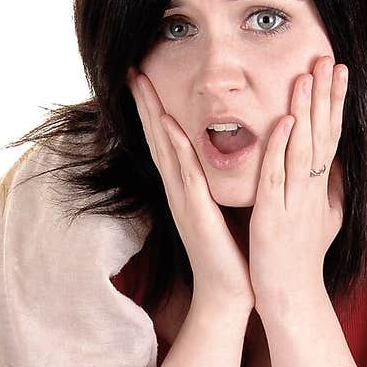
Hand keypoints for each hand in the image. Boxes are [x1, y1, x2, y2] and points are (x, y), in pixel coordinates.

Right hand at [127, 67, 255, 310]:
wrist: (230, 296)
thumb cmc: (234, 256)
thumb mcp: (227, 210)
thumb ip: (224, 184)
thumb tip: (234, 159)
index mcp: (188, 189)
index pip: (169, 141)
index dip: (158, 110)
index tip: (149, 80)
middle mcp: (179, 191)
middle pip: (158, 138)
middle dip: (146, 104)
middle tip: (132, 70)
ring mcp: (184, 202)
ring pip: (165, 149)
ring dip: (153, 116)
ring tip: (140, 84)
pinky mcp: (196, 214)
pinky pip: (186, 174)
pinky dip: (177, 149)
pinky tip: (170, 126)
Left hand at [248, 57, 346, 322]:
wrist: (291, 299)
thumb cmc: (300, 262)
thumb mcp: (320, 221)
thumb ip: (327, 191)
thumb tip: (335, 165)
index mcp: (318, 190)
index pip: (330, 137)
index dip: (334, 103)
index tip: (337, 70)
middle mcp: (311, 191)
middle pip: (322, 135)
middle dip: (326, 95)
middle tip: (329, 57)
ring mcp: (295, 203)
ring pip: (303, 149)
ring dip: (307, 111)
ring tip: (308, 76)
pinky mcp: (274, 217)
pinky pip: (278, 177)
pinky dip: (282, 149)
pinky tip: (286, 122)